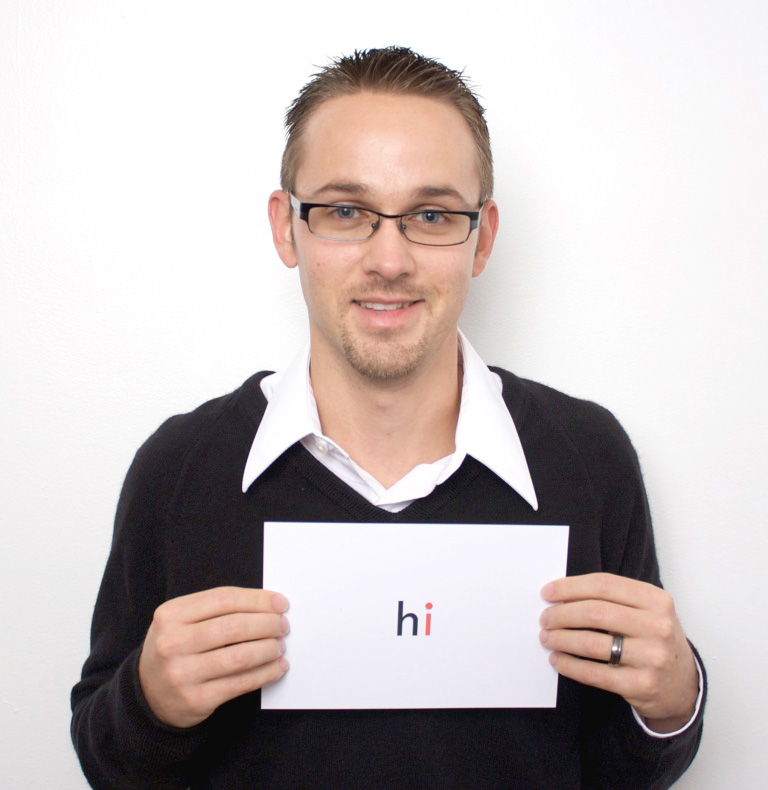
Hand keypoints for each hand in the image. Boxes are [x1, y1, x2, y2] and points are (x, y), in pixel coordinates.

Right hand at [138, 586, 289, 727]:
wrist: (148, 694)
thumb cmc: (177, 648)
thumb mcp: (183, 621)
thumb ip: (218, 610)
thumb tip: (270, 605)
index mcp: (171, 614)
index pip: (224, 599)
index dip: (257, 600)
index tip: (280, 603)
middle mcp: (173, 643)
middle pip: (234, 627)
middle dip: (267, 624)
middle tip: (283, 626)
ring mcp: (182, 673)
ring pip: (240, 656)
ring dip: (269, 649)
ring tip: (280, 646)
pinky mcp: (195, 700)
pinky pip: (240, 684)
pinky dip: (266, 674)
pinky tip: (277, 667)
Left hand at [539, 573, 697, 732]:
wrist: (683, 684)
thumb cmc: (654, 639)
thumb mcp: (646, 611)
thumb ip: (612, 599)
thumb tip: (562, 595)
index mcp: (656, 600)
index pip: (604, 585)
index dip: (570, 586)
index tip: (548, 592)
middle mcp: (657, 626)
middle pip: (595, 612)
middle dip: (561, 614)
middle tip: (545, 618)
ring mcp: (652, 657)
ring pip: (591, 643)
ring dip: (561, 639)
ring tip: (547, 637)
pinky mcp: (641, 685)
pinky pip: (594, 673)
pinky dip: (569, 665)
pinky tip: (558, 660)